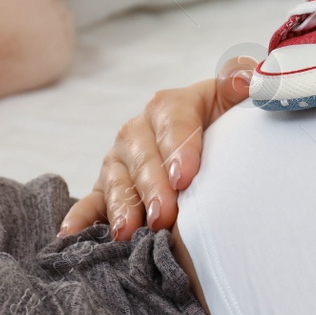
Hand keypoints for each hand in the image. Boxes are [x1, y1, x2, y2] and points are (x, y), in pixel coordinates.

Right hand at [59, 58, 253, 239]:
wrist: (215, 143)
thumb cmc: (228, 123)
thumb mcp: (238, 99)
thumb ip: (242, 82)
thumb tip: (245, 78)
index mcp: (172, 105)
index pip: (174, 121)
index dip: (178, 148)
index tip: (184, 177)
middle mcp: (140, 130)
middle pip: (142, 156)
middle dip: (151, 187)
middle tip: (163, 215)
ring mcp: (120, 160)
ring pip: (117, 180)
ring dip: (121, 206)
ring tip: (127, 231)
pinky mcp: (108, 187)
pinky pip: (91, 202)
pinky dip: (81, 218)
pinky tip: (71, 236)